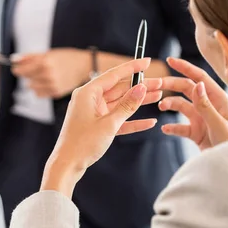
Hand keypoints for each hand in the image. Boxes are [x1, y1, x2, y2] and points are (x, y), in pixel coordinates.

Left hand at [12, 48, 90, 98]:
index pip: (21, 71)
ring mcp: (52, 85)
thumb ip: (29, 57)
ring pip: (32, 87)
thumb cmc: (66, 58)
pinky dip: (40, 89)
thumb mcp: (48, 53)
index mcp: (45, 62)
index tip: (17, 68)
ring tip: (44, 76)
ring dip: (34, 82)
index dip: (17, 69)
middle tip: (38, 69)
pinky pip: (39, 94)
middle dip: (28, 74)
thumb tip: (13, 59)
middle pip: (26, 79)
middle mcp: (48, 75)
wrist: (84, 66)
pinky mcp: (56, 93)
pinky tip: (48, 83)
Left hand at [41, 58, 161, 196]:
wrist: (67, 166)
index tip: (146, 61)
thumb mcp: (109, 123)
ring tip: (159, 96)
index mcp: (88, 93)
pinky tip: (149, 122)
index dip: (132, 67)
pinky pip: (118, 120)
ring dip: (139, 102)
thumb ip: (127, 106)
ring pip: (121, 104)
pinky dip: (132, 120)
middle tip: (160, 82)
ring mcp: (94, 113)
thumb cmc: (82, 144)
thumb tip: (142, 88)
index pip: (113, 75)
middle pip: (120, 89)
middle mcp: (90, 100)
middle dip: (140, 87)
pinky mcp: (98, 126)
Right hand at [159, 58, 227, 150]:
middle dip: (171, 86)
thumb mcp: (219, 125)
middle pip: (187, 90)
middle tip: (155, 85)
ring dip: (170, 104)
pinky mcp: (196, 133)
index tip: (170, 60)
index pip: (200, 78)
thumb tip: (197, 85)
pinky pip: (180, 127)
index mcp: (219, 100)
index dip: (185, 67)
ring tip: (160, 107)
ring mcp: (202, 119)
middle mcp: (209, 106)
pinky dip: (172, 127)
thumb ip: (206, 106)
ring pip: (181, 106)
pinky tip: (165, 128)